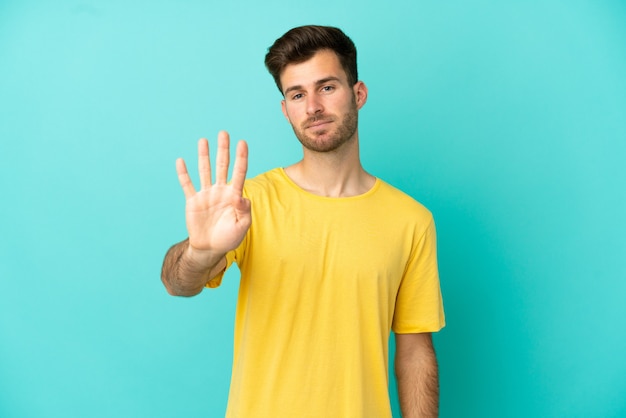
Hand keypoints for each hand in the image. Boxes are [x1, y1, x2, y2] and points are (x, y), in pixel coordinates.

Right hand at [176, 131, 250, 261]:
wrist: (210, 248)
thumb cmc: (229, 238)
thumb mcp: (242, 226)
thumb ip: (245, 211)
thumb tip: (241, 197)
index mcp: (234, 195)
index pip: (239, 173)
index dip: (241, 158)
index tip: (242, 143)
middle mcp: (220, 191)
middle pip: (222, 166)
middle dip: (223, 150)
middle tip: (224, 133)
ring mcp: (206, 195)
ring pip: (205, 171)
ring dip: (204, 156)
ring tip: (203, 140)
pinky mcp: (193, 201)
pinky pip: (187, 185)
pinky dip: (183, 174)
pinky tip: (181, 161)